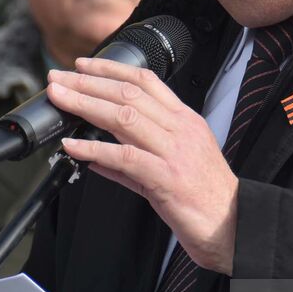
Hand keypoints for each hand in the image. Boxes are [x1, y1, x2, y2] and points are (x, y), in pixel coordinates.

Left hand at [49, 57, 239, 273]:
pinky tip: (72, 147)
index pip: (146, 80)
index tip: (82, 65)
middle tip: (57, 77)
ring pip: (124, 117)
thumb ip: (133, 161)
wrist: (234, 226)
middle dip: (87, 82)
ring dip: (85, 104)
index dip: (111, 68)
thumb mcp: (172, 168)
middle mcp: (181, 129)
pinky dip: (94, 150)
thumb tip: (96, 159)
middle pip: (128, 93)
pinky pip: (124, 157)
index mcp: (185, 121)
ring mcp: (175, 152)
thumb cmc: (205, 199)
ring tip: (59, 99)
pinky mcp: (167, 178)